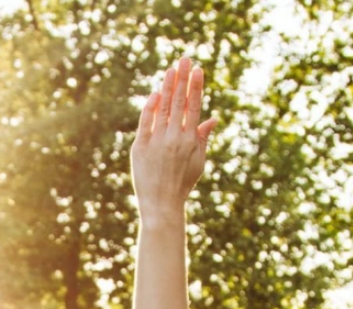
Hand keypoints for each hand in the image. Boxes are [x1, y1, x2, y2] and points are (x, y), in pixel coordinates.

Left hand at [128, 58, 217, 212]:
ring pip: (163, 108)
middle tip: (184, 59)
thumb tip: (212, 118)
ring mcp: (156, 142)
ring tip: (170, 70)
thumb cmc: (182, 183)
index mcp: (190, 140)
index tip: (197, 70)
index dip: (196, 87)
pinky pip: (145, 122)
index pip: (194, 107)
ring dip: (167, 87)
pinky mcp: (139, 148)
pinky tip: (156, 93)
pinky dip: (150, 107)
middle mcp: (174, 138)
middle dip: (181, 79)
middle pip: (179, 102)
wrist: (161, 204)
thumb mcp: (198, 161)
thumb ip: (203, 138)